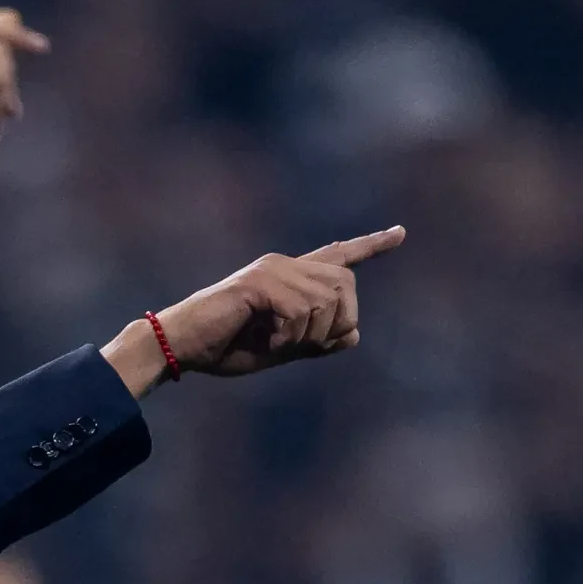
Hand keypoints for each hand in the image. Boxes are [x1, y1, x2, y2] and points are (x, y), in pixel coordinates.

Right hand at [103, 227, 405, 393]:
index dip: (371, 246)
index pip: (338, 256)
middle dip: (337, 323)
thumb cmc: (224, 348)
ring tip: (275, 346)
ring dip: (308, 336)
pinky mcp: (259, 283)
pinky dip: (288, 337)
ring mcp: (273, 270)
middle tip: (306, 347)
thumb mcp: (279, 350)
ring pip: (325, 301)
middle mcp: (285, 264)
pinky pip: (299, 311)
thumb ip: (315, 341)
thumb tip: (353, 335)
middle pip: (345, 286)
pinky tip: (265, 343)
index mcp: (291, 276)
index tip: (400, 233)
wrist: (181, 346)